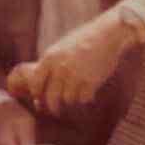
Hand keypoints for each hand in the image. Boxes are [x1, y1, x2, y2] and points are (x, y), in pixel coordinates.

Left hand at [10, 10, 138, 115]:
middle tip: (56, 111)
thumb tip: (42, 87)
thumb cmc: (85, 40)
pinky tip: (89, 90)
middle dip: (53, 107)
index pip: (36, 83)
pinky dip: (86, 97)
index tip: (39, 99)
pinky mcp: (91, 81)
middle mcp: (60, 68)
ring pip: (68, 99)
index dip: (37, 94)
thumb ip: (51, 64)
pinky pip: (84, 99)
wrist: (108, 34)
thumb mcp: (62, 47)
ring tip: (78, 92)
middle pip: (51, 97)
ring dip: (72, 98)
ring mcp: (76, 75)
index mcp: (50, 57)